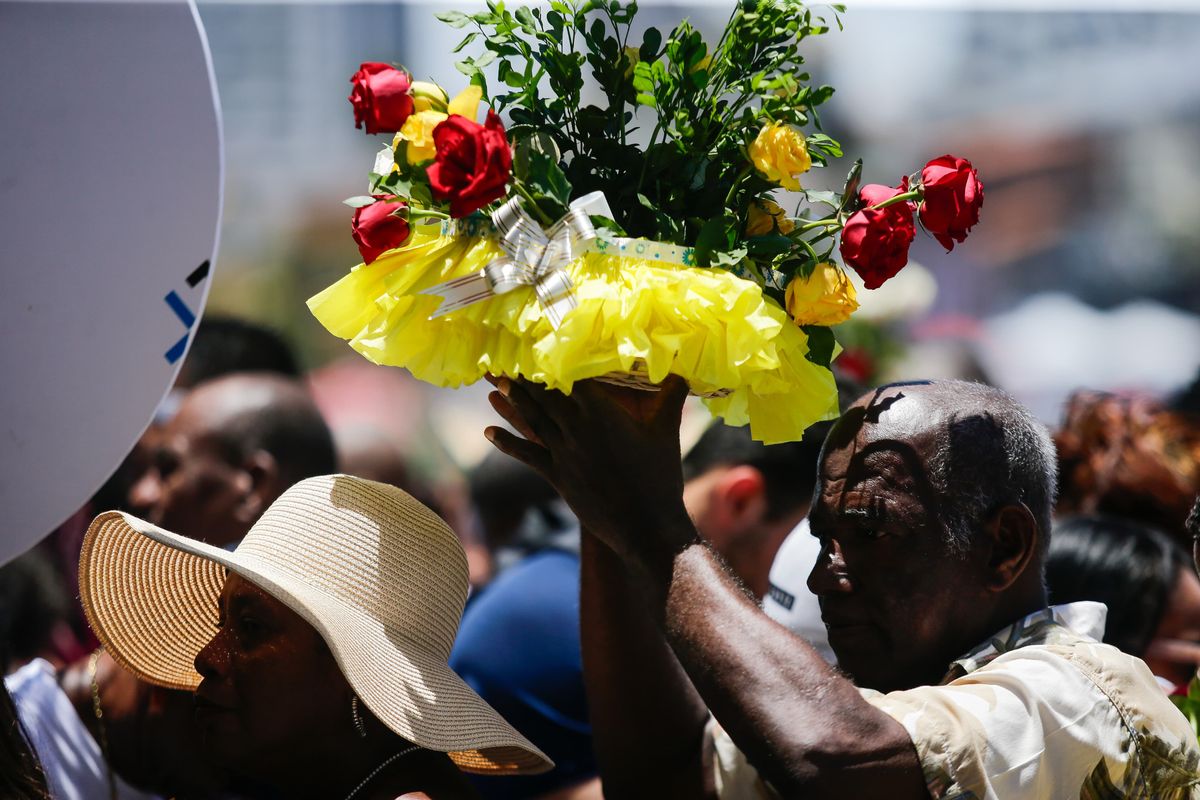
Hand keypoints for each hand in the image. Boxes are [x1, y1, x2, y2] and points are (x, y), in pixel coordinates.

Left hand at [484, 375, 695, 567]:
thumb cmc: (660, 477)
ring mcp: (564, 453)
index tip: (535, 343)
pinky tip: (489, 431)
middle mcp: (577, 429)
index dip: (552, 360)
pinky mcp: (557, 476)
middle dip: (524, 375)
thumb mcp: (667, 432)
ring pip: (532, 420)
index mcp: (602, 413)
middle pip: (545, 395)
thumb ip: (671, 398)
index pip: (572, 378)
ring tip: (496, 382)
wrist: (645, 527)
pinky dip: (506, 442)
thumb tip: (685, 370)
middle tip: (504, 357)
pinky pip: (526, 454)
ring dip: (512, 400)